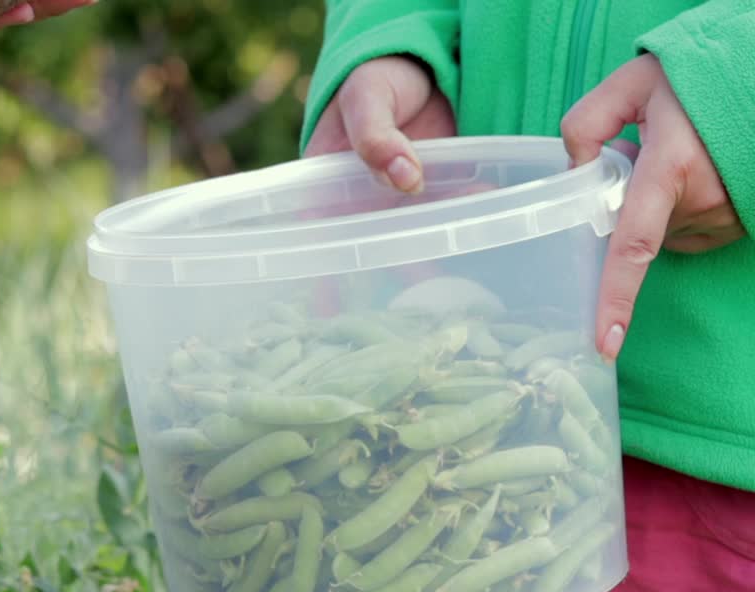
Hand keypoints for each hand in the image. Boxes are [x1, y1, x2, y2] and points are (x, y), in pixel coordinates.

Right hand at [303, 56, 456, 315]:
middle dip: (383, 281)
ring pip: (412, 239)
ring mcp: (400, 201)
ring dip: (430, 263)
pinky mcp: (437, 193)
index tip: (326, 313)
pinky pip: (448, 216)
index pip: (319, 237)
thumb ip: (375, 134)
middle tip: (399, 317)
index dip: (321, 276)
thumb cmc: (376, 78)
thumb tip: (404, 178)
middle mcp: (360, 203)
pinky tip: (483, 242)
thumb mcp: (366, 96)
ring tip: (448, 296)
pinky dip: (464, 228)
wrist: (425, 62)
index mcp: (326, 186)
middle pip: (369, 249)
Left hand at [562, 54, 745, 361]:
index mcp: (670, 169)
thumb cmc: (692, 75)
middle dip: (631, 203)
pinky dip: (683, 207)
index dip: (616, 299)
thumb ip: (585, 123)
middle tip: (645, 151)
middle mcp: (705, 199)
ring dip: (660, 204)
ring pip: (668, 233)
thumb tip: (574, 170)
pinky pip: (695, 229)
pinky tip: (693, 170)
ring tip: (677, 155)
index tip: (605, 344)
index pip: (634, 247)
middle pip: (640, 233)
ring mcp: (731, 213)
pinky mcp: (745, 218)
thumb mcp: (629, 84)